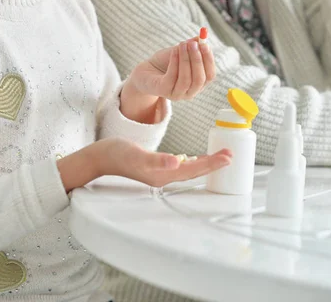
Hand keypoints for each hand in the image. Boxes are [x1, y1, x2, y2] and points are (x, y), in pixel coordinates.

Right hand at [90, 137, 231, 187]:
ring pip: (189, 170)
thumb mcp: (136, 154)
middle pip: (194, 171)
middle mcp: (163, 177)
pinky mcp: (155, 168)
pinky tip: (194, 159)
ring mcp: (159, 174)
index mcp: (162, 175)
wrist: (99, 158)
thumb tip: (176, 162)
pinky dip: (191, 162)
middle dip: (213, 164)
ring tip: (219, 156)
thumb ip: (156, 160)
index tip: (228, 157)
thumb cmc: (116, 154)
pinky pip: (180, 166)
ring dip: (205, 163)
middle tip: (231, 155)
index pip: (193, 170)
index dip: (211, 164)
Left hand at [129, 38, 215, 101]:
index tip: (204, 44)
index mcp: (199, 84)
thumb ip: (192, 46)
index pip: (210, 75)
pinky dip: (175, 62)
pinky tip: (174, 51)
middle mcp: (190, 92)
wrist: (147, 71)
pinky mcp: (164, 91)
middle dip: (197, 60)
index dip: (209, 60)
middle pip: (200, 79)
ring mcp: (177, 94)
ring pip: (186, 79)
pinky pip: (172, 77)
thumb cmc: (167, 62)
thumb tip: (201, 37)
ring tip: (182, 44)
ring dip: (185, 60)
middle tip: (193, 44)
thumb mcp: (181, 52)